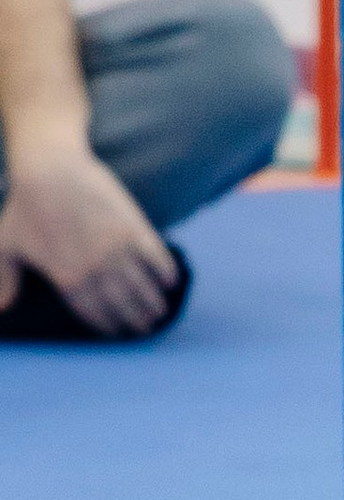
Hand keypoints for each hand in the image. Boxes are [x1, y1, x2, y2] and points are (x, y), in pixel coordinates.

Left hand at [0, 144, 178, 334]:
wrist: (49, 168)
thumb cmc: (24, 204)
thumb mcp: (6, 242)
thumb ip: (5, 276)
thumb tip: (1, 308)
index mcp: (68, 280)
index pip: (95, 314)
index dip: (110, 326)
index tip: (119, 331)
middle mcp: (96, 272)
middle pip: (124, 306)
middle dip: (136, 320)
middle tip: (145, 325)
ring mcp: (117, 252)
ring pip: (142, 287)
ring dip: (153, 302)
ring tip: (160, 310)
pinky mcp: (133, 230)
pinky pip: (156, 258)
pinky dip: (166, 271)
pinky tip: (170, 279)